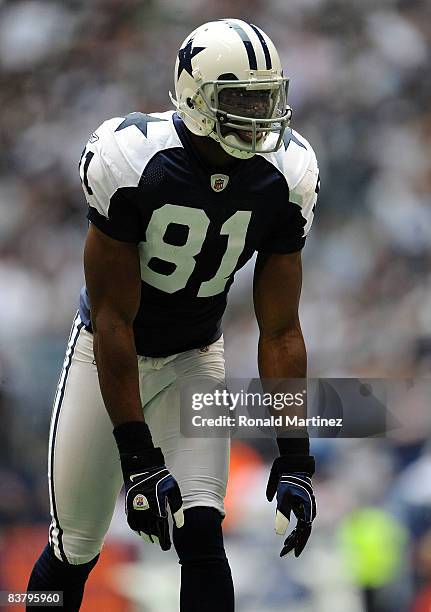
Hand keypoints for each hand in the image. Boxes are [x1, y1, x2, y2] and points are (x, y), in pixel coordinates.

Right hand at [113, 422, 183, 550]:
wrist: (142, 467)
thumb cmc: (161, 478)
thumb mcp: (173, 489)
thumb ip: (177, 508)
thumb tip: (180, 524)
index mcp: (158, 505)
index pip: (161, 528)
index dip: (164, 539)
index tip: (168, 546)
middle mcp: (146, 509)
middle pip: (151, 530)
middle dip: (157, 539)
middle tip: (162, 544)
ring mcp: (136, 508)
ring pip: (140, 528)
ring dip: (146, 536)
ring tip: (152, 540)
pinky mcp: (129, 505)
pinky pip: (132, 522)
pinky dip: (137, 529)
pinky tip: (141, 532)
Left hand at [266, 455, 315, 557]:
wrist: (294, 467)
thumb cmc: (288, 480)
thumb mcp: (283, 495)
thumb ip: (283, 511)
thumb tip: (281, 530)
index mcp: (307, 508)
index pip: (304, 531)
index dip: (298, 542)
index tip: (292, 552)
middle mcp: (309, 511)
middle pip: (304, 532)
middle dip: (295, 543)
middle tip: (285, 553)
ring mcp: (306, 510)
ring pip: (302, 529)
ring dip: (294, 538)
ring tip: (285, 548)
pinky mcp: (302, 508)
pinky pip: (300, 523)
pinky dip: (294, 531)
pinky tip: (288, 538)